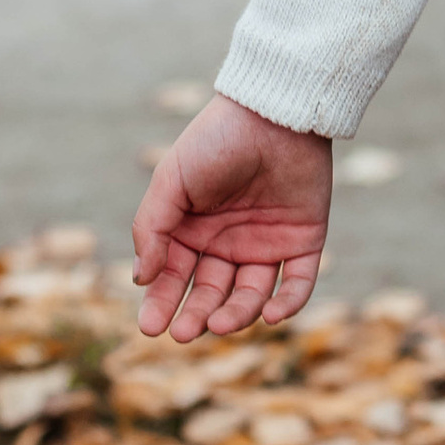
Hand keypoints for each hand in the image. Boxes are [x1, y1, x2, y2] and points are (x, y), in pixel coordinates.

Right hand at [132, 95, 331, 342]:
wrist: (274, 112)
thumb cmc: (217, 141)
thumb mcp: (171, 181)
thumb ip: (151, 228)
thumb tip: (140, 278)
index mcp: (192, 230)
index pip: (174, 278)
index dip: (161, 303)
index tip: (151, 328)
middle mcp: (227, 243)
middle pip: (211, 293)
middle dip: (197, 316)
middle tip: (185, 333)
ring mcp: (266, 244)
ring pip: (251, 295)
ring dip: (237, 314)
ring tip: (221, 323)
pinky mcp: (303, 242)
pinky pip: (297, 284)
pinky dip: (287, 304)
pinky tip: (270, 315)